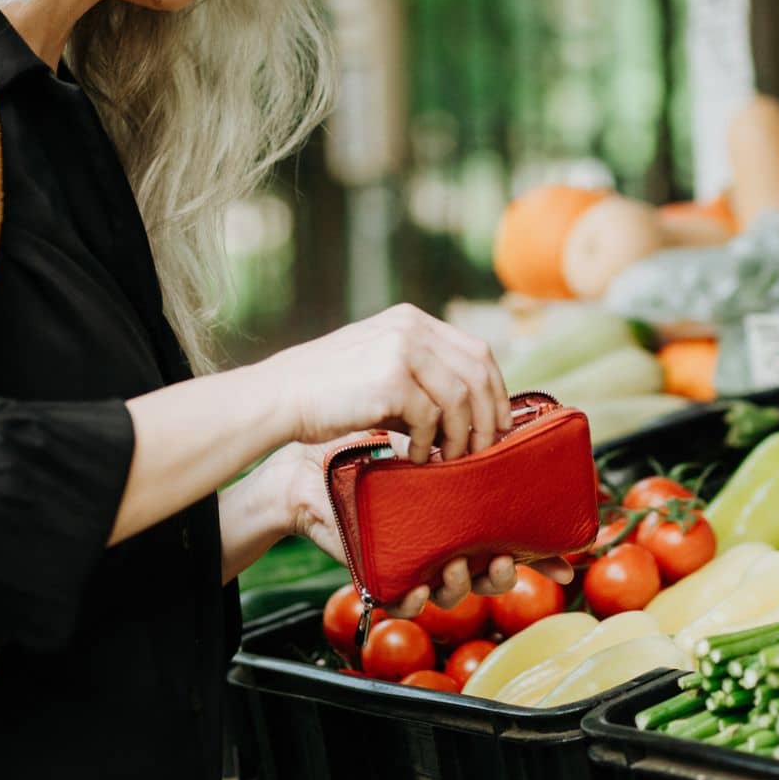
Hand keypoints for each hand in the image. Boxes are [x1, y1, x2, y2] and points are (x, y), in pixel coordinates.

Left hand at [253, 442, 573, 618]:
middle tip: (499, 557)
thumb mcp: (423, 440)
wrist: (311, 466)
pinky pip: (406, 601)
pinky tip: (418, 587)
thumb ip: (461, 434)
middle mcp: (446, 544)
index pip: (512, 542)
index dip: (543, 556)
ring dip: (461, 583)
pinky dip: (415, 599)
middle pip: (490, 577)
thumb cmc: (368, 451)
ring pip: (454, 592)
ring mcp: (417, 562)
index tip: (568, 556)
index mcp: (464, 517)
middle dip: (502, 575)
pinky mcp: (383, 575)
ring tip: (453, 562)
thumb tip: (506, 411)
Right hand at [268, 303, 510, 461]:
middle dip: (488, 417)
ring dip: (461, 436)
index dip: (496, 391)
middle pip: (478, 373)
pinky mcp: (390, 380)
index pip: (477, 351)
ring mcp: (401, 350)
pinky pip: (431, 418)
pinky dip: (429, 444)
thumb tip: (472, 413)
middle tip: (485, 450)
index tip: (499, 424)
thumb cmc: (330, 391)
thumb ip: (422, 377)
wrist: (280, 396)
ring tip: (448, 459)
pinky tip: (415, 456)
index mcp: (412, 320)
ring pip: (460, 399)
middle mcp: (411, 328)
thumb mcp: (381, 365)